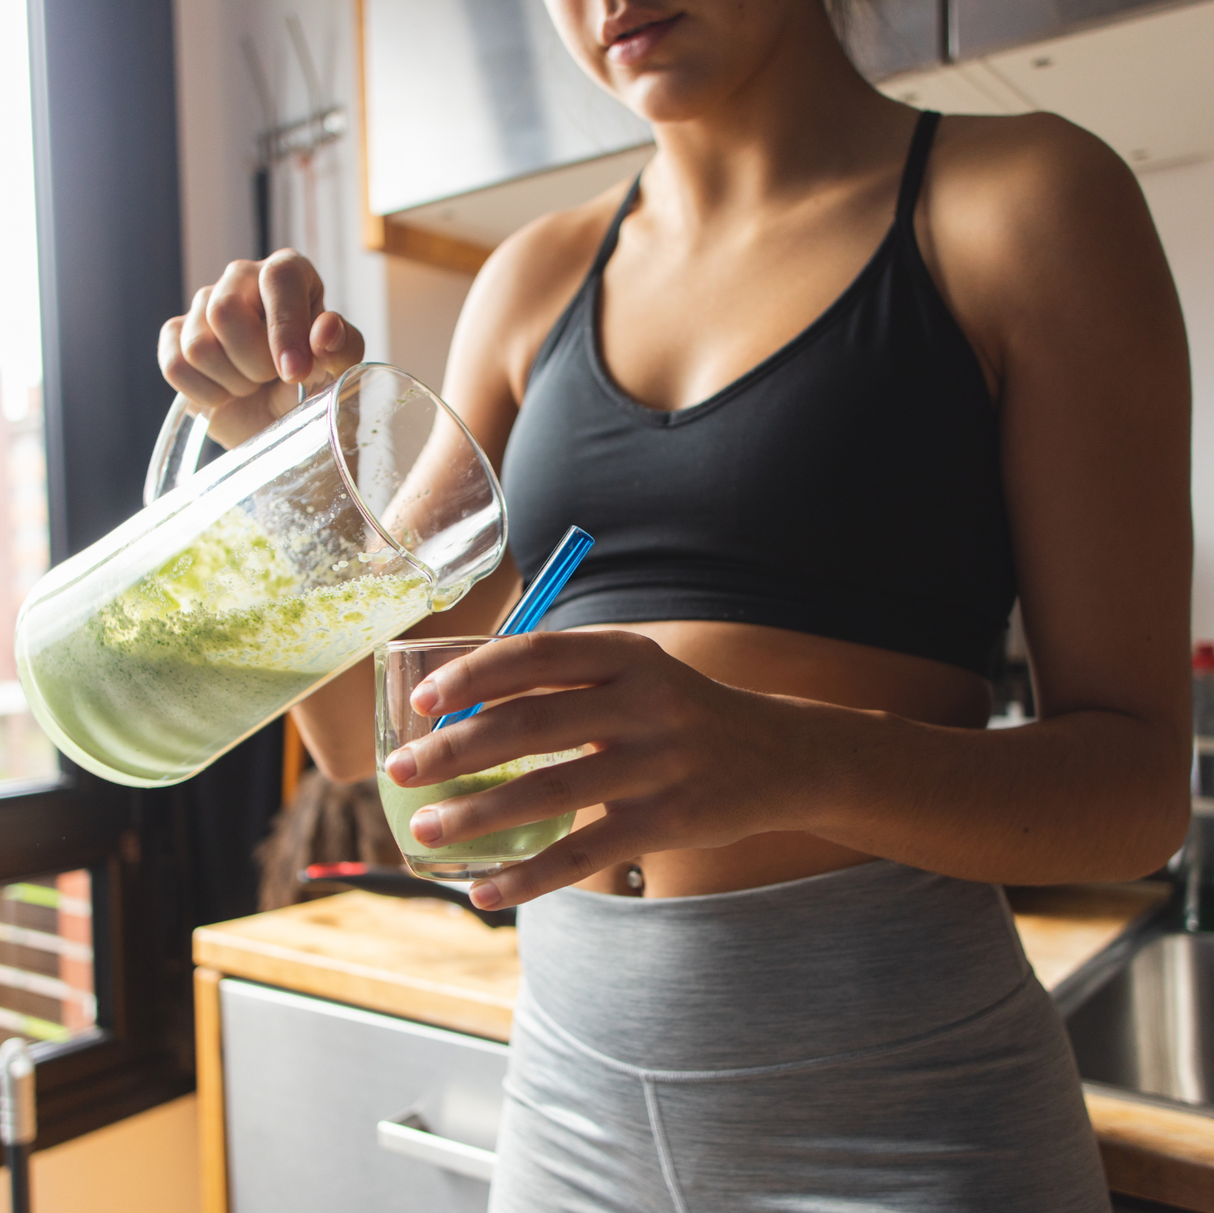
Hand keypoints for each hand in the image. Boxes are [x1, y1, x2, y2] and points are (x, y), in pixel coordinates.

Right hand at [158, 250, 364, 447]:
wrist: (278, 422)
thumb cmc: (312, 387)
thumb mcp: (339, 371)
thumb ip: (343, 348)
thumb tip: (325, 330)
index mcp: (289, 274)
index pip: (279, 277)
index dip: (284, 327)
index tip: (294, 372)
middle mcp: (243, 278)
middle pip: (225, 312)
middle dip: (254, 363)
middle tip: (274, 376)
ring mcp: (204, 304)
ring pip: (199, 346)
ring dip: (233, 382)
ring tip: (253, 383)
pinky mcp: (176, 335)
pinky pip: (176, 366)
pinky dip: (207, 394)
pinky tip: (227, 392)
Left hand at [383, 631, 808, 907]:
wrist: (778, 756)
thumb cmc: (681, 712)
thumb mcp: (637, 673)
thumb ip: (566, 682)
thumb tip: (461, 712)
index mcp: (628, 655)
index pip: (536, 655)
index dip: (472, 675)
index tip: (421, 699)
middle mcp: (645, 703)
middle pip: (531, 724)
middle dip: (453, 750)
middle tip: (399, 771)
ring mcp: (658, 765)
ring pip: (549, 792)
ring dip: (476, 816)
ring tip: (424, 831)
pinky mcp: (668, 823)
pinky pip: (583, 853)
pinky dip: (528, 877)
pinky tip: (484, 890)